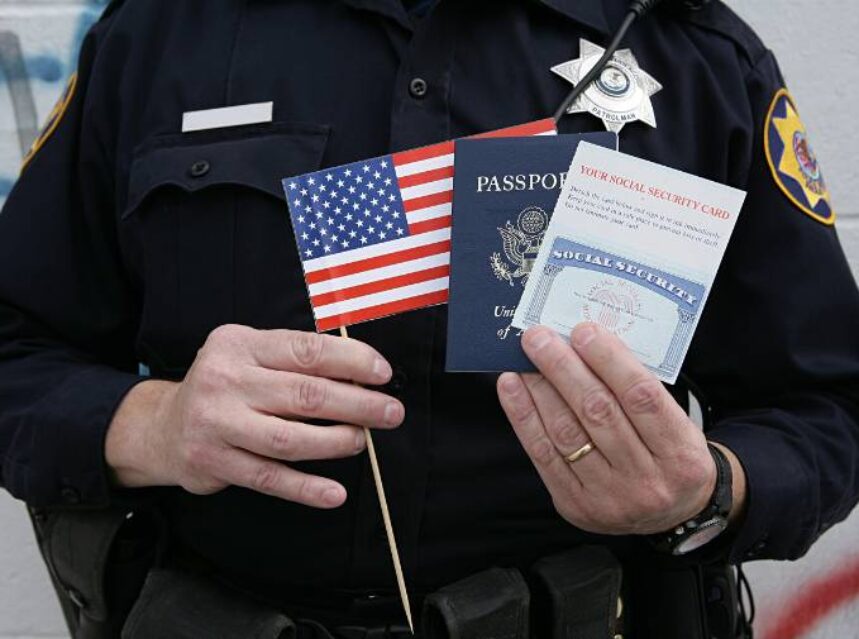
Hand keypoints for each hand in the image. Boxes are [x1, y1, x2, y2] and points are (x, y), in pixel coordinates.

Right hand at [106, 324, 403, 508]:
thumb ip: (295, 359)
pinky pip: (269, 478)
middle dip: (358, 404)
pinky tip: (334, 493)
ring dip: (335, 442)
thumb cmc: (226, 387)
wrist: (162, 427)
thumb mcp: (250, 355)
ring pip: (289, 439)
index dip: (351, 362)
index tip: (383, 374)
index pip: (306, 350)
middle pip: (305, 394)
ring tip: (363, 440)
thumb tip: (361, 376)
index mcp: (240, 344)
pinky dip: (305, 488)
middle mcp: (226, 380)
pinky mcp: (214, 462)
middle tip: (391, 413)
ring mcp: (217, 424)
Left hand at [497, 323, 745, 534]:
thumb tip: (586, 343)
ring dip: (540, 389)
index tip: (583, 331)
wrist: (670, 516)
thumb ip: (638, 390)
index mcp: (680, 454)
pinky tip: (512, 388)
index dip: (610, 361)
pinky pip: (543, 455)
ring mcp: (609, 498)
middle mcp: (646, 481)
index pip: (642, 397)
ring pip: (566, 432)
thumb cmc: (668, 456)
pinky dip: (523, 417)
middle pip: (598, 412)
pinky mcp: (575, 506)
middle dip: (564, 368)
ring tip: (524, 358)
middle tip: (540, 337)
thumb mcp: (676, 425)